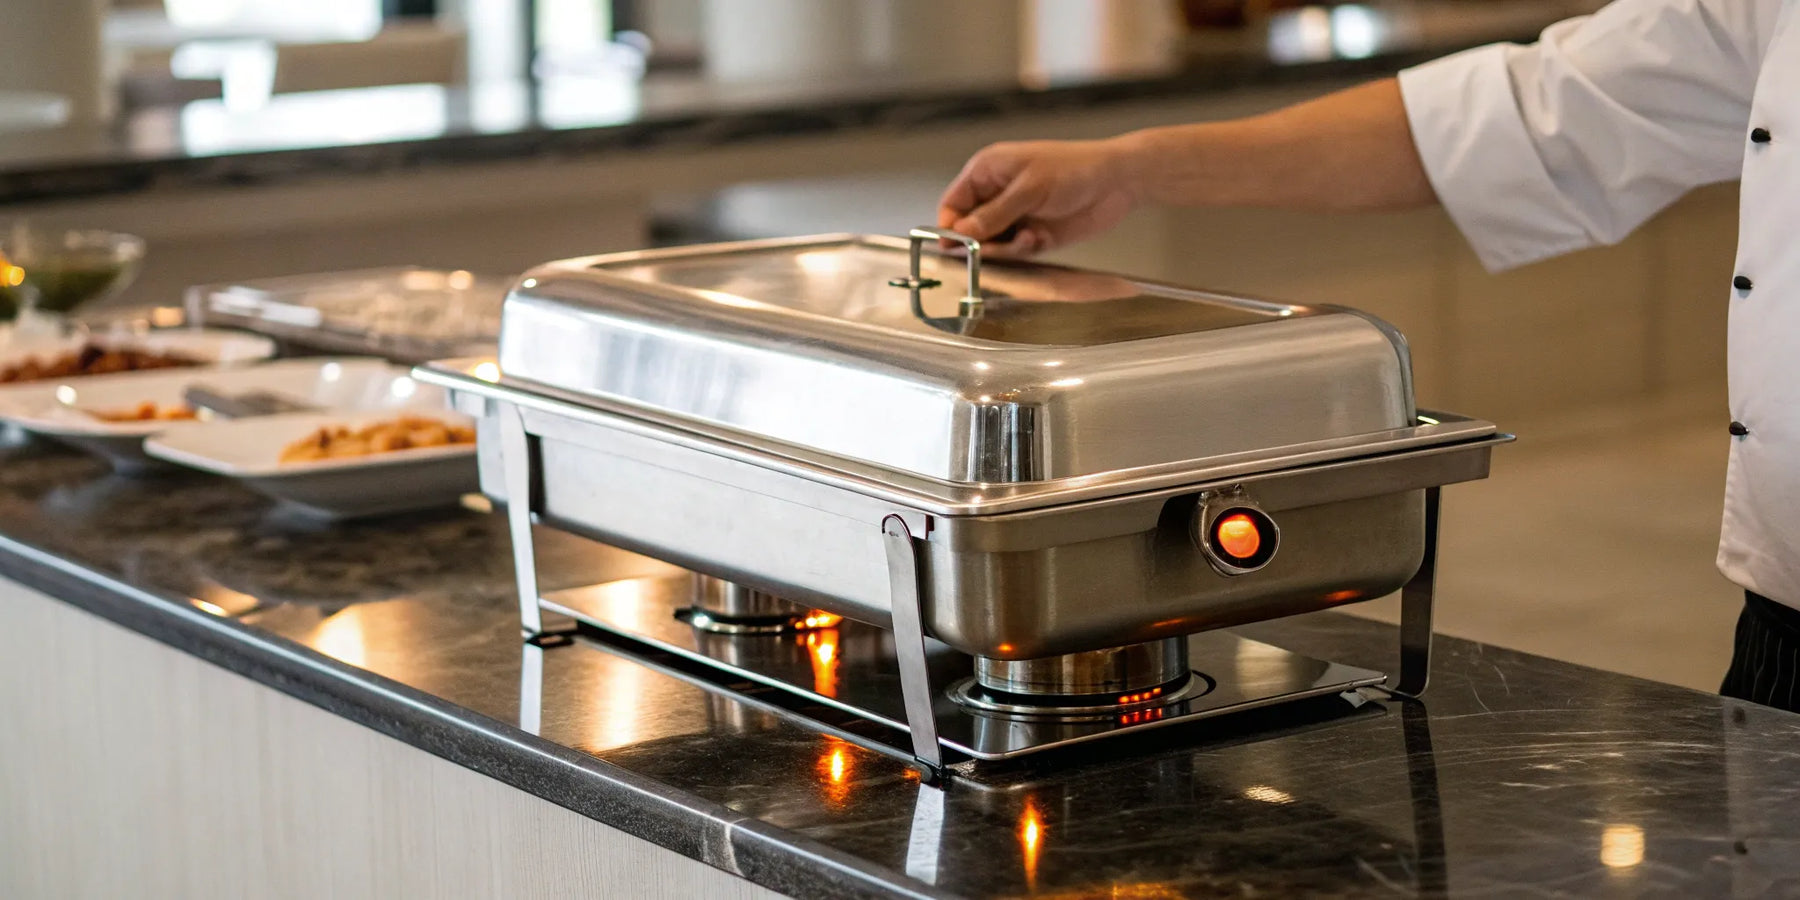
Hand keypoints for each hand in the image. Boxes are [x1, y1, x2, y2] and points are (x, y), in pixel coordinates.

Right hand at [937, 139, 1137, 257]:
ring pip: (990, 245)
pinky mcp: (1031, 235)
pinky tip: (1036, 239)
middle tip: (991, 247)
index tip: (954, 246)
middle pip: (967, 229)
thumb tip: (961, 232)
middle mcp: (996, 194)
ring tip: (1027, 237)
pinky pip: (1013, 252)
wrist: (1117, 183)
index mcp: (988, 171)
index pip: (952, 203)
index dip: (950, 226)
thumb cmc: (1075, 169)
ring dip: (1004, 248)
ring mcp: (1014, 216)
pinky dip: (1021, 251)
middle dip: (979, 242)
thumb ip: (994, 214)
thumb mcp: (1030, 189)